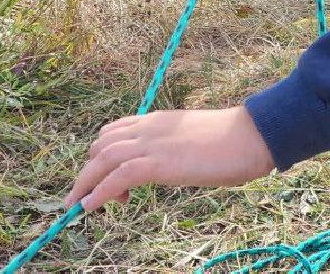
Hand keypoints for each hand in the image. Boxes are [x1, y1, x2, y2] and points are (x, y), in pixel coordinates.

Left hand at [62, 106, 274, 211]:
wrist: (251, 136)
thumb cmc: (233, 141)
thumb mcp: (195, 140)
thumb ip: (176, 149)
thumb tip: (174, 165)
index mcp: (158, 121)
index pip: (114, 131)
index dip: (102, 156)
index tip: (104, 179)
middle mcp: (149, 128)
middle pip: (101, 145)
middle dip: (87, 172)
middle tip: (85, 198)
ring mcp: (152, 144)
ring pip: (102, 159)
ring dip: (85, 183)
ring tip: (79, 206)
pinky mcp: (158, 163)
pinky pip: (117, 176)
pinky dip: (98, 192)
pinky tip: (91, 207)